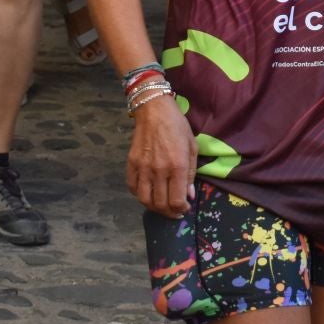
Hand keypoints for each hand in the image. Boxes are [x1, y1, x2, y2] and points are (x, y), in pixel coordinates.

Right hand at [127, 94, 197, 217]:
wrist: (154, 110)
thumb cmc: (177, 126)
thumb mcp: (192, 147)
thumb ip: (191, 174)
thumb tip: (189, 195)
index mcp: (177, 166)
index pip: (176, 201)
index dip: (181, 210)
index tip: (185, 208)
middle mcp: (159, 170)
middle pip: (161, 204)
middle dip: (170, 213)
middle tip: (175, 211)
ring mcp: (143, 168)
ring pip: (145, 200)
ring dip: (154, 208)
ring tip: (161, 206)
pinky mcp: (131, 164)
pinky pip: (132, 188)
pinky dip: (140, 196)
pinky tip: (148, 193)